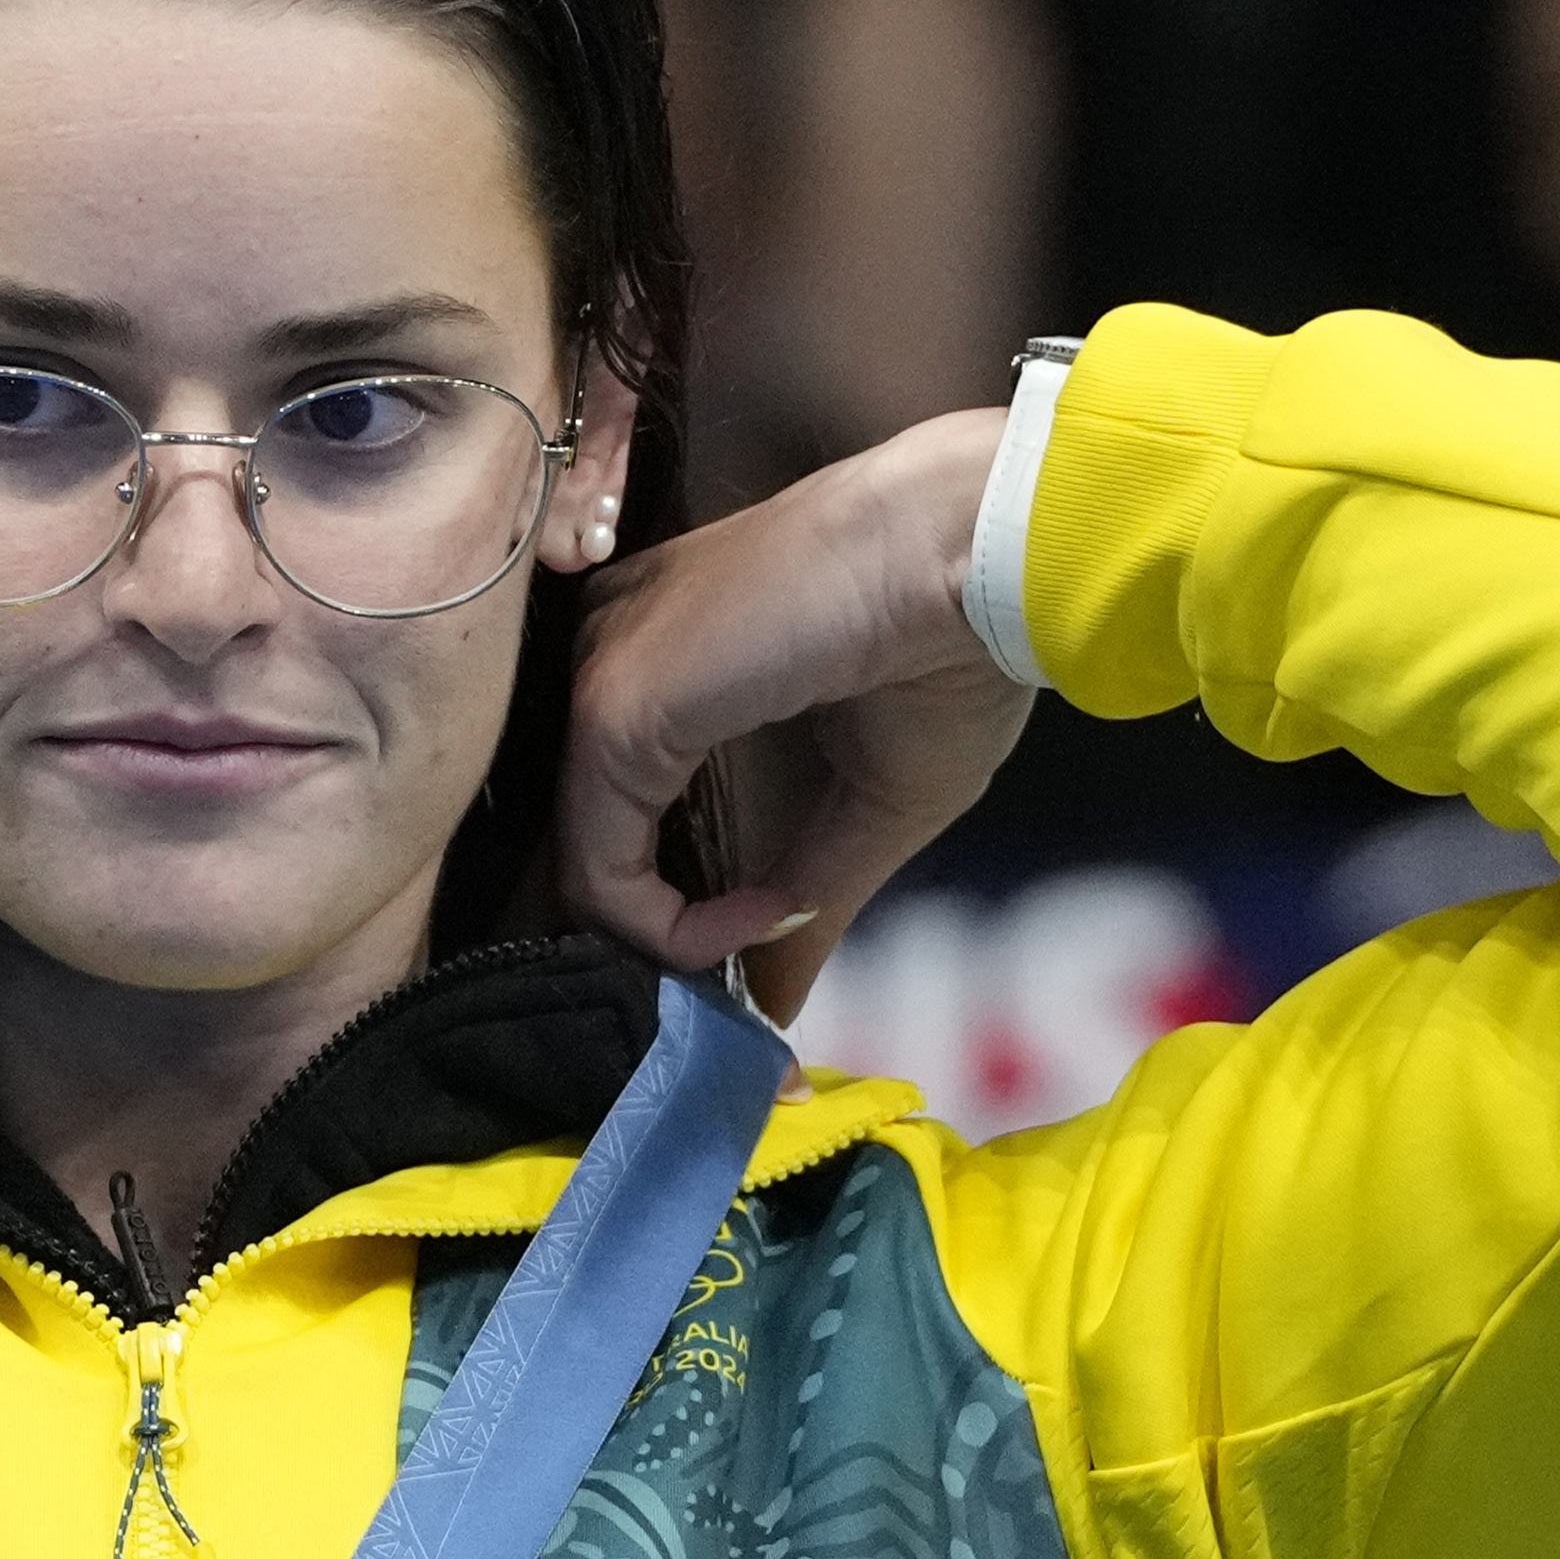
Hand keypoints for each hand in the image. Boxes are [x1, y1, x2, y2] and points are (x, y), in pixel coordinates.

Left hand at [557, 412, 1037, 979]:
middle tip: (742, 966)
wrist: (974, 555)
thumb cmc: (949, 647)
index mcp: (671, 654)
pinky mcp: (610, 712)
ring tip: (758, 937)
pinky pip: (599, 869)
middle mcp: (616, 657)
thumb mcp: (874, 802)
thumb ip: (805, 893)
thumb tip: (775, 1004)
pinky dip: (668, 927)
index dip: (675, 902)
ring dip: (668, 938)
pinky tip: (753, 918)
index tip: (776, 923)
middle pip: (590, 838)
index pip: (622, 806)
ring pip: (584, 865)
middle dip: (656, 930)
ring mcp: (602, 679)